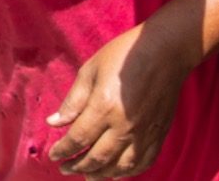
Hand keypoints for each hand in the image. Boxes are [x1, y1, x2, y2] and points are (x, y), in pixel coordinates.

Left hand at [47, 24, 191, 178]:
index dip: (63, 150)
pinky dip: (129, 172)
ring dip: (102, 175)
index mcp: (104, 107)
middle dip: (78, 166)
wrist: (166, 51)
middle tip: (65, 168)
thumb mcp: (90, 70)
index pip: (78, 138)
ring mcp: (145, 133)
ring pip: (121, 166)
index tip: (52, 154)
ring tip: (88, 175)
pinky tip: (117, 173)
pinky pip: (144, 162)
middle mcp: (125, 126)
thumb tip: (53, 123)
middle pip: (98, 157)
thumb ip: (73, 100)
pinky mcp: (160, 134)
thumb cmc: (123, 54)